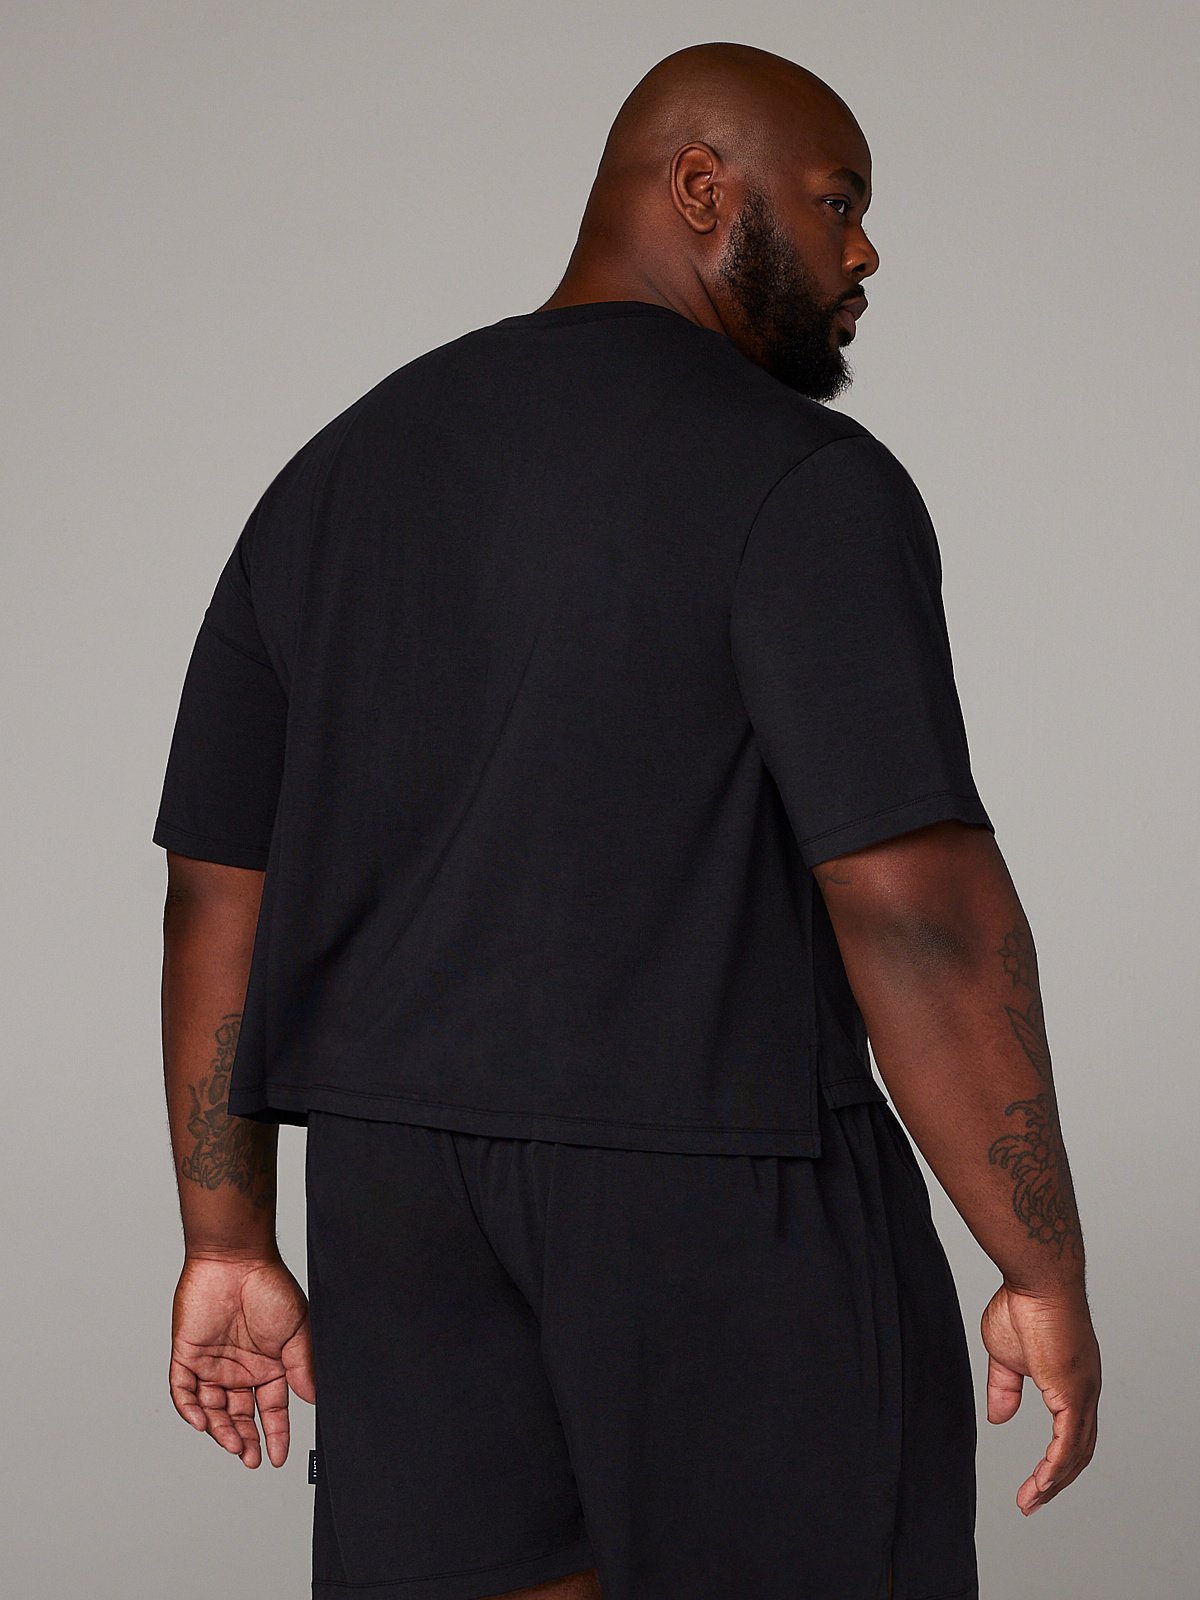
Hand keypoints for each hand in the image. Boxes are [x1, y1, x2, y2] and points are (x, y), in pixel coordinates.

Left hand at [169, 1251, 316, 1467]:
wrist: (235, 1259)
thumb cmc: (269, 1286)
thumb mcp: (296, 1330)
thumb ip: (301, 1367)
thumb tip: (314, 1401)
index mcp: (266, 1365)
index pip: (271, 1409)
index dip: (276, 1434)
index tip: (278, 1457)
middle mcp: (238, 1369)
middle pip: (239, 1416)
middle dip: (246, 1440)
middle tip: (252, 1459)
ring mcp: (211, 1364)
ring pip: (211, 1410)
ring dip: (221, 1430)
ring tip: (235, 1444)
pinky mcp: (186, 1355)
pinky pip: (183, 1391)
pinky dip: (190, 1410)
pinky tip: (203, 1423)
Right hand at [980, 1281, 1099, 1514]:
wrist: (1036, 1279)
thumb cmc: (1021, 1305)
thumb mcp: (1004, 1356)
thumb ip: (1004, 1388)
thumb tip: (998, 1418)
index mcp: (1072, 1381)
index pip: (1072, 1432)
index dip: (1056, 1460)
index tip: (1035, 1483)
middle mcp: (1086, 1391)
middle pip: (1080, 1451)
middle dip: (1057, 1481)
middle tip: (1032, 1502)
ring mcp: (1083, 1393)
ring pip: (1076, 1453)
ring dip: (1054, 1482)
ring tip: (1031, 1501)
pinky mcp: (1073, 1393)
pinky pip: (1068, 1443)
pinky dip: (1055, 1468)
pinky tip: (1041, 1485)